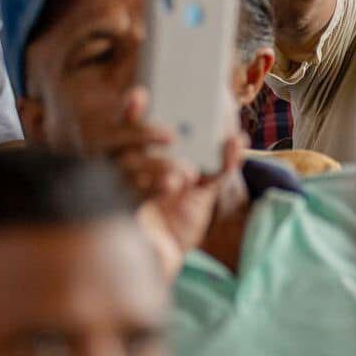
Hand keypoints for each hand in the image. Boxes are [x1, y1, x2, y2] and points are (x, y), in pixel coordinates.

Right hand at [105, 88, 244, 280]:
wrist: (170, 261)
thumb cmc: (181, 220)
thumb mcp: (206, 190)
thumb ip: (221, 165)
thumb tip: (237, 139)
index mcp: (142, 158)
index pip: (128, 128)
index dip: (132, 110)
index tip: (140, 95)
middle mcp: (124, 171)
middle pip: (120, 143)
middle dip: (144, 134)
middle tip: (170, 136)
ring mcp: (119, 193)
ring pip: (126, 167)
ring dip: (156, 166)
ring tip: (183, 174)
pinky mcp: (120, 217)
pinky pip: (132, 195)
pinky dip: (153, 187)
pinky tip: (172, 187)